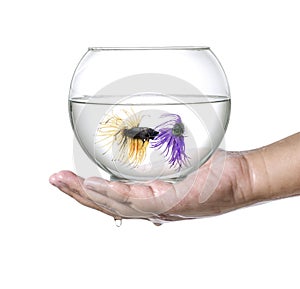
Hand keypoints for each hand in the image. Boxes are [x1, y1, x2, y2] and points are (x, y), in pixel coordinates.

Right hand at [49, 150, 252, 223]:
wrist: (239, 179)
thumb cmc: (211, 173)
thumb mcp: (180, 170)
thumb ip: (162, 165)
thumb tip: (148, 155)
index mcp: (149, 199)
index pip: (111, 200)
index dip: (87, 193)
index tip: (68, 180)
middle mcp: (151, 207)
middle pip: (107, 205)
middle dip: (77, 194)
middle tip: (55, 179)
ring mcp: (160, 207)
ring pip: (116, 205)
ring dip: (87, 194)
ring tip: (65, 182)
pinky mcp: (172, 203)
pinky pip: (137, 200)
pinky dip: (114, 193)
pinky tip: (95, 185)